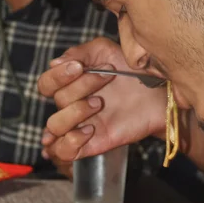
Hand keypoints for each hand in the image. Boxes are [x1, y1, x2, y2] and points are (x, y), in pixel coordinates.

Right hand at [39, 38, 165, 161]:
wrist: (158, 93)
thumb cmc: (131, 72)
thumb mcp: (105, 51)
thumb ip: (79, 52)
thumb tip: (54, 63)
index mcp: (71, 85)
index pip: (45, 84)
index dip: (57, 76)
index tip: (79, 67)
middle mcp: (71, 106)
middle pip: (57, 99)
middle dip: (82, 85)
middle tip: (107, 77)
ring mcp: (79, 126)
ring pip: (54, 126)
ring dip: (76, 111)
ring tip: (99, 103)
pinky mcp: (91, 145)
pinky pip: (64, 151)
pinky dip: (70, 141)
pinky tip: (90, 130)